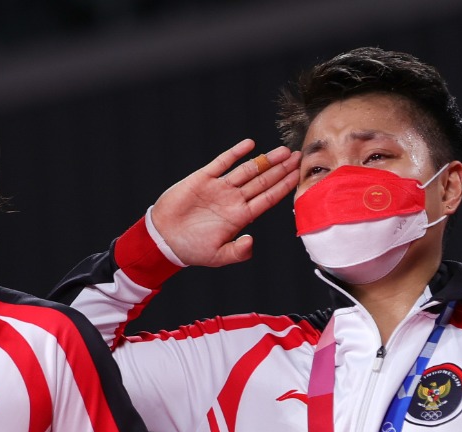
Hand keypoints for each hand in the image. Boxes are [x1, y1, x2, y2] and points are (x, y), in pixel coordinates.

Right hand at [149, 139, 300, 266]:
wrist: (163, 238)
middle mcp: (233, 200)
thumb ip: (238, 252)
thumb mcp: (217, 256)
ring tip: (282, 151)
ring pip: (248, 170)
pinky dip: (235, 153)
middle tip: (297, 156)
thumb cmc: (190, 249)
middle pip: (263, 181)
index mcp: (239, 217)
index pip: (267, 198)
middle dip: (281, 169)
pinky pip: (222, 162)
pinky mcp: (203, 178)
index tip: (297, 175)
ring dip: (265, 160)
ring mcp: (219, 188)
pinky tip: (250, 145)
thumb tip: (252, 242)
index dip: (283, 187)